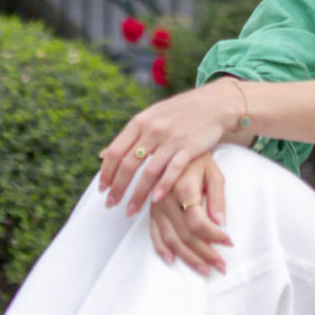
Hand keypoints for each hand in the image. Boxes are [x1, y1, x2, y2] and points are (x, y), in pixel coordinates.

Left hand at [98, 80, 237, 212]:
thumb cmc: (178, 112)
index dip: (106, 173)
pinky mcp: (190, 147)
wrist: (213, 103)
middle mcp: (153, 130)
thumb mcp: (150, 117)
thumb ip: (128, 137)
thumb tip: (102, 155)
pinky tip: (155, 200)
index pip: (115, 151)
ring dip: (137, 194)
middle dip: (117, 188)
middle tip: (111, 205)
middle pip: (128, 164)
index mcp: (139, 122)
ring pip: (149, 172)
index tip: (102, 190)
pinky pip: (173, 170)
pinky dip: (163, 186)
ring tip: (131, 210)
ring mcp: (171, 139)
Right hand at [148, 154, 230, 274]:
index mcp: (183, 187)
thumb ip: (218, 198)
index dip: (214, 236)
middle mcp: (166, 199)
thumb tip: (221, 223)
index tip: (230, 243)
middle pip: (186, 235)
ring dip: (188, 258)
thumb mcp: (214, 172)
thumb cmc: (199, 159)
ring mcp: (156, 206)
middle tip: (221, 267)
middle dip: (205, 254)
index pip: (198, 222)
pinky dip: (162, 249)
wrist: (174, 145)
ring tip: (205, 270)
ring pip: (171, 239)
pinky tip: (172, 261)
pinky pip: (153, 233)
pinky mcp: (150, 209)